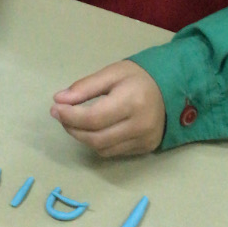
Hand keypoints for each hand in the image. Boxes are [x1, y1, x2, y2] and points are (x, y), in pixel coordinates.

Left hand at [50, 60, 165, 157]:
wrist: (171, 89)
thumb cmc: (138, 78)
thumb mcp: (111, 73)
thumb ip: (84, 87)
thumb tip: (58, 100)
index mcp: (132, 102)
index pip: (93, 118)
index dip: (70, 116)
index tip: (55, 109)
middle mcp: (139, 126)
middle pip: (95, 138)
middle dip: (72, 128)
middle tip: (62, 115)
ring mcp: (144, 140)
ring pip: (102, 149)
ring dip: (83, 137)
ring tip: (76, 122)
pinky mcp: (145, 149)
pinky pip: (112, 152)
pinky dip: (97, 143)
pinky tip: (94, 129)